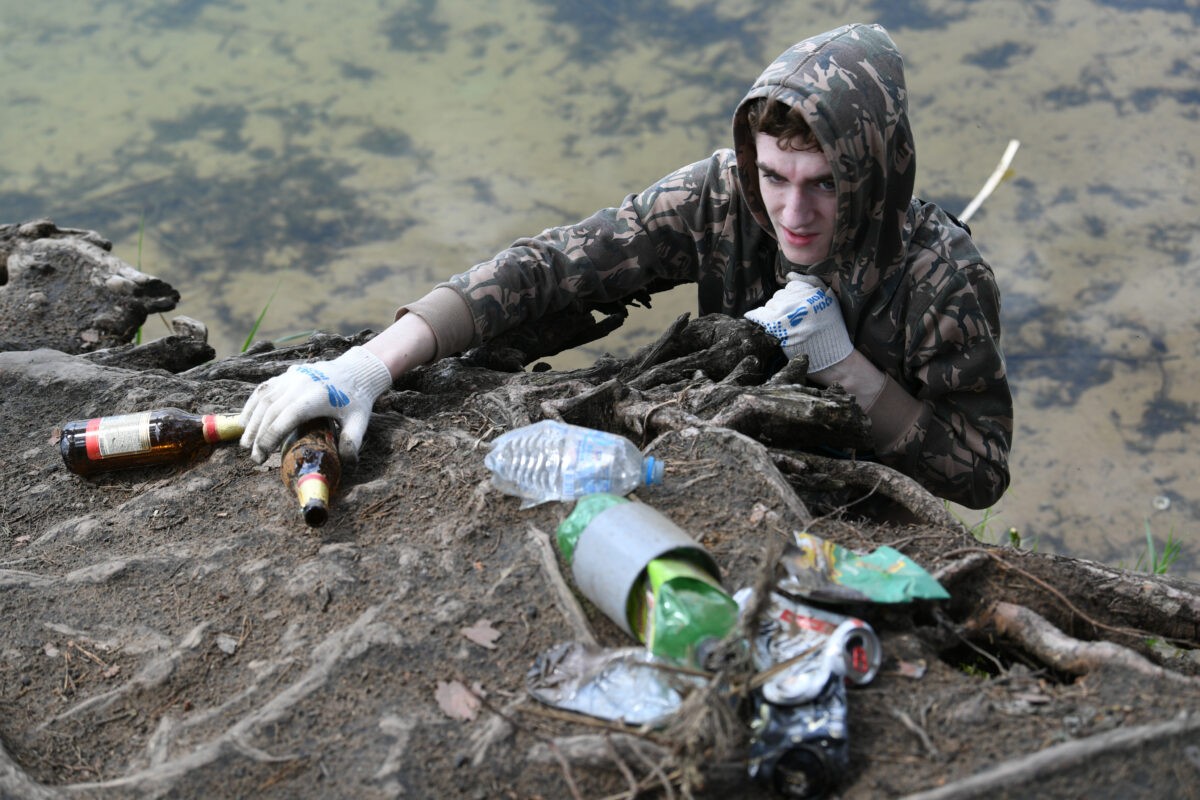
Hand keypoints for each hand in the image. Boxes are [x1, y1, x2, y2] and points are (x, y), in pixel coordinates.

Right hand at [239, 346, 393, 465]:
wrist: (357, 370)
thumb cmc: (357, 399)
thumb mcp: (360, 421)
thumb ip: (352, 441)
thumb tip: (347, 465)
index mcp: (317, 396)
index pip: (287, 417)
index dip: (270, 436)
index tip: (262, 455)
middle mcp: (300, 384)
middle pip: (271, 409)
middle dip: (258, 434)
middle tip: (253, 456)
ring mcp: (292, 377)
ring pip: (264, 398)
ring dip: (251, 421)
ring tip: (245, 443)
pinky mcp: (287, 375)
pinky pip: (265, 389)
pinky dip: (252, 404)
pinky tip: (245, 421)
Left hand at [744, 272, 852, 371]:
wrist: (834, 359)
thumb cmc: (832, 331)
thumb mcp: (830, 302)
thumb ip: (812, 283)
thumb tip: (789, 275)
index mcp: (814, 295)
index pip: (791, 286)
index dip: (791, 297)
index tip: (795, 307)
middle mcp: (801, 303)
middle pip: (779, 296)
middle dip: (781, 305)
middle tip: (789, 318)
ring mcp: (789, 316)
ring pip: (770, 305)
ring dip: (772, 313)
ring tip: (782, 323)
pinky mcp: (780, 330)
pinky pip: (761, 316)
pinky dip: (756, 316)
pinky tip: (753, 317)